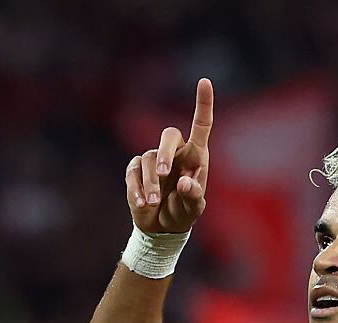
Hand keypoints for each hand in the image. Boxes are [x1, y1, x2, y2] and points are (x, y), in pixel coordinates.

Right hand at [125, 78, 213, 233]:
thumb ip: (193, 196)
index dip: (203, 103)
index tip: (204, 81)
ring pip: (150, 161)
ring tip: (155, 204)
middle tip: (165, 174)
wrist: (161, 227)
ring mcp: (153, 160)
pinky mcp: (135, 170)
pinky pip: (133, 173)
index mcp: (196, 156)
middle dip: (166, 153)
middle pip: (169, 135)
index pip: (201, 125)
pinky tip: (142, 205)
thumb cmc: (183, 213)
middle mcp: (175, 153)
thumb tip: (184, 182)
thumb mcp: (193, 210)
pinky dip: (137, 189)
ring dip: (151, 184)